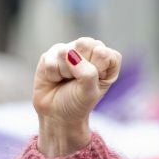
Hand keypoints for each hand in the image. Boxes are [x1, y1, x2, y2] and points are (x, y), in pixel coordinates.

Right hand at [33, 38, 121, 157]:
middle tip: (77, 81)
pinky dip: (52, 74)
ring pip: (65, 52)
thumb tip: (69, 52)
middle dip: (78, 68)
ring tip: (66, 81)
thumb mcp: (89, 93)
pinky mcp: (52, 53)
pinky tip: (55, 79)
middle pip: (84, 44)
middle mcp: (90, 49)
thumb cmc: (78, 103)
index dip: (94, 70)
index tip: (91, 83)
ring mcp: (70, 49)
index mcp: (107, 58)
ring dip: (64, 72)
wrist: (57, 114)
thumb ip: (87, 72)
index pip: (102, 53)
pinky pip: (51, 60)